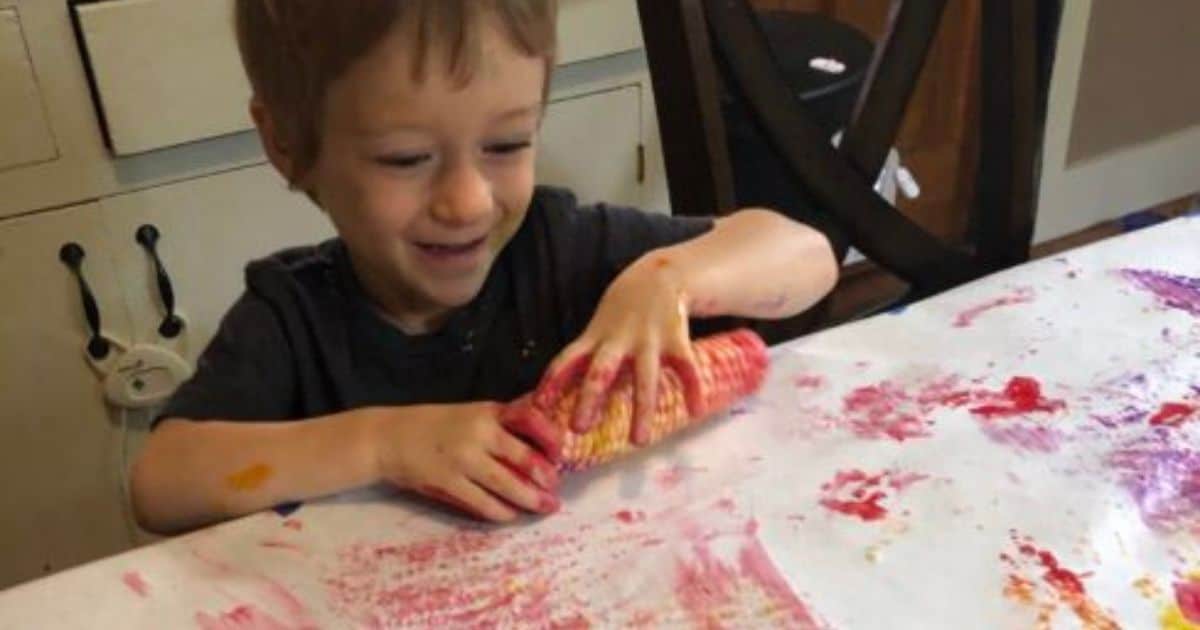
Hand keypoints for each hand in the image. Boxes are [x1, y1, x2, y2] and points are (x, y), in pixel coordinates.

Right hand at [369, 402, 564, 521]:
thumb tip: (544, 428)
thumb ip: (502, 421)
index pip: (532, 419)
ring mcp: (463, 458)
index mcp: (488, 411)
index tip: (562, 453)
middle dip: (546, 478)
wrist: (389, 437)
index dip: (552, 438)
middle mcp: (479, 432)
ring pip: (508, 485)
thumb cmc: (435, 425)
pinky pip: (484, 503)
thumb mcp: (471, 412)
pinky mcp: (448, 482)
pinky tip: (511, 514)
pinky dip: (502, 511)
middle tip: (556, 490)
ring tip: (544, 507)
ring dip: (530, 500)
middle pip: (526, 458)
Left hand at [539, 254, 702, 444]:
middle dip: (590, 399)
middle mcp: (619, 341)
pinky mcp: (676, 339)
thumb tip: (562, 395)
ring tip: (638, 441)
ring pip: (645, 378)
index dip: (552, 382)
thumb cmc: (622, 312)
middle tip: (579, 428)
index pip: (567, 360)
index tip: (538, 406)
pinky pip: (685, 367)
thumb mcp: (599, 328)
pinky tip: (695, 412)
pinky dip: (692, 388)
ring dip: (641, 410)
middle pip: (601, 372)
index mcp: (595, 339)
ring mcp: (648, 341)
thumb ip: (586, 358)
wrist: (659, 275)